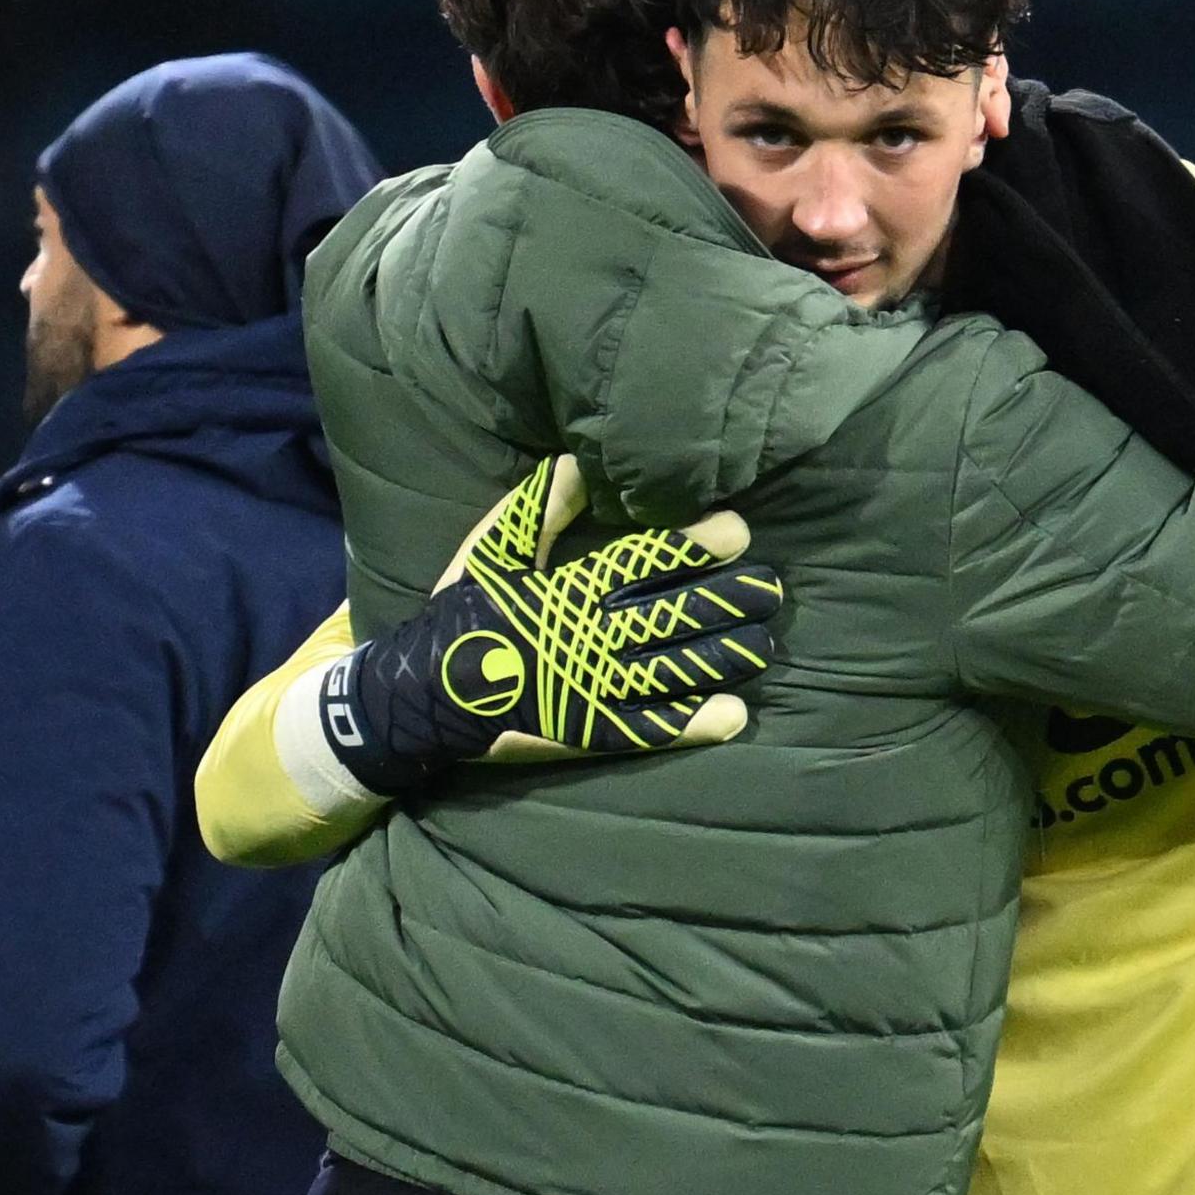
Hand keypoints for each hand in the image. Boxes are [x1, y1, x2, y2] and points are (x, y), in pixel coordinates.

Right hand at [321, 456, 784, 791]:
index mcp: (568, 589)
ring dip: (724, 656)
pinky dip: (694, 723)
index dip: (692, 546)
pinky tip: (734, 715)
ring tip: (764, 642)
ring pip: (673, 670)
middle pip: (672, 616)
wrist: (423, 697)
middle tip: (771, 589)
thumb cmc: (463, 614)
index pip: (642, 562)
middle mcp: (588, 638)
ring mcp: (593, 690)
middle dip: (727, 601)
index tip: (736, 532)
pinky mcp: (592, 734)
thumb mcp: (491, 551)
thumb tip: (579, 460)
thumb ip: (538, 508)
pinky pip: (651, 729)